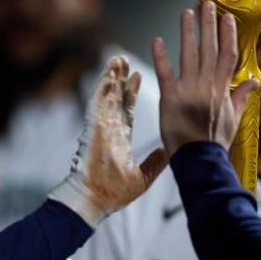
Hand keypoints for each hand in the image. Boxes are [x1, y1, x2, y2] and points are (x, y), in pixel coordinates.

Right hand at [48, 56, 167, 226]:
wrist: (95, 200)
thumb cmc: (112, 193)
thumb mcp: (142, 177)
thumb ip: (155, 162)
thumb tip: (167, 151)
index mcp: (119, 138)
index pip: (127, 109)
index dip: (131, 92)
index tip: (138, 75)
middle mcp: (109, 129)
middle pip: (116, 97)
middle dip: (121, 78)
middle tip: (126, 60)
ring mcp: (100, 127)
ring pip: (107, 97)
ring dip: (112, 78)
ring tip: (117, 59)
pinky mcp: (93, 129)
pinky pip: (97, 105)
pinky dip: (102, 89)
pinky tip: (107, 75)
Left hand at [152, 2, 257, 156]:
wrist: (199, 160)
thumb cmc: (216, 141)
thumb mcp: (234, 119)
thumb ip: (241, 97)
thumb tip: (256, 83)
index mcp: (222, 90)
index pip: (228, 55)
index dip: (228, 34)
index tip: (227, 17)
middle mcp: (207, 86)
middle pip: (209, 49)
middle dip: (208, 25)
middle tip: (206, 5)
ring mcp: (188, 91)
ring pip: (189, 55)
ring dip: (188, 32)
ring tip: (186, 13)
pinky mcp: (169, 99)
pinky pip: (165, 73)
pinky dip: (161, 56)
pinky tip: (158, 39)